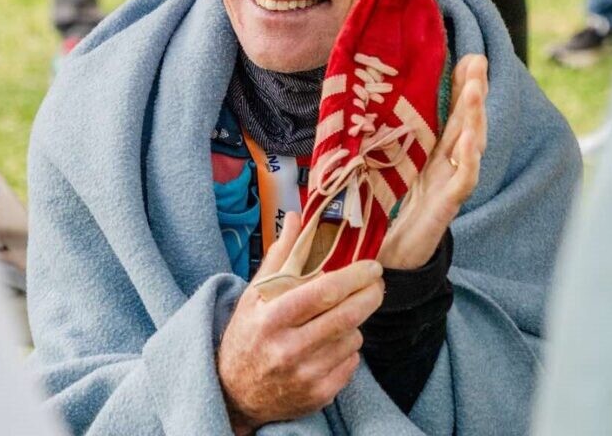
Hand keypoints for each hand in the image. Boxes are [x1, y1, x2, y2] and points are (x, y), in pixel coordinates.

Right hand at [217, 213, 383, 434]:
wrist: (234, 392)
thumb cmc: (247, 334)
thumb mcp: (255, 293)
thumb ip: (281, 254)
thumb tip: (296, 216)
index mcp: (272, 317)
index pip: (323, 292)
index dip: (354, 276)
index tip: (373, 266)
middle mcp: (289, 348)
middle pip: (345, 316)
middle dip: (369, 295)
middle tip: (377, 283)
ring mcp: (305, 375)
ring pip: (352, 338)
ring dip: (354, 322)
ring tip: (340, 315)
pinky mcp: (318, 395)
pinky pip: (351, 363)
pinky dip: (349, 349)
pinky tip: (333, 342)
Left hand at [378, 54, 487, 270]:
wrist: (380, 256)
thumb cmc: (379, 207)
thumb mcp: (377, 161)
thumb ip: (377, 134)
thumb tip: (361, 96)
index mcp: (429, 151)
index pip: (449, 111)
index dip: (459, 85)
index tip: (464, 56)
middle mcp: (444, 163)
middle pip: (465, 122)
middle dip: (474, 91)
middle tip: (477, 60)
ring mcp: (447, 183)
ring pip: (470, 145)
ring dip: (474, 116)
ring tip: (476, 89)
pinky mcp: (445, 207)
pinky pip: (463, 180)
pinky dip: (469, 159)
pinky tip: (470, 138)